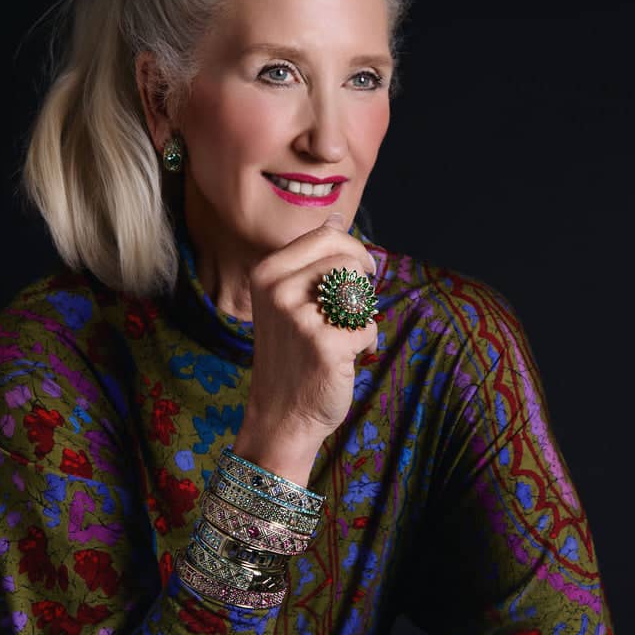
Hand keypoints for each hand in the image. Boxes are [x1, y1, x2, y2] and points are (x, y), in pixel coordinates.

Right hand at [234, 213, 378, 482]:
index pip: (326, 235)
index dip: (354, 250)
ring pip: (359, 290)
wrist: (281, 416)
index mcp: (267, 273)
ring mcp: (300, 317)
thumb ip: (311, 262)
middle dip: (362, 279)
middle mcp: (278, 289)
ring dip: (362, 313)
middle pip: (346, 257)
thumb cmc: (292, 356)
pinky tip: (345, 360)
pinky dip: (365, 343)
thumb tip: (336, 217)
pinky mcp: (325, 343)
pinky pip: (367, 327)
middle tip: (356, 305)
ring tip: (345, 335)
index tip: (362, 271)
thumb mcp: (288, 301)